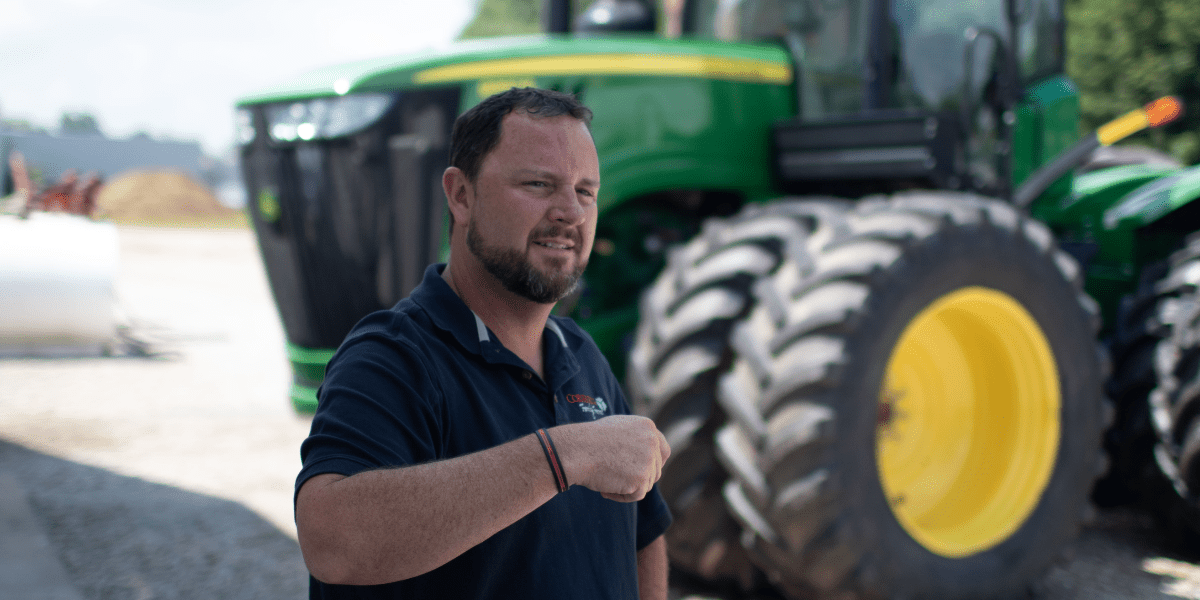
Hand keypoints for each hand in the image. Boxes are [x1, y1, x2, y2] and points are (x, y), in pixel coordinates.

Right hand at [551, 415, 669, 501]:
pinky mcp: (642, 478)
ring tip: (606, 478)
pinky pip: (636, 495)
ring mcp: (648, 459)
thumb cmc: (589, 441)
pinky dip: (621, 496)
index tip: (645, 471)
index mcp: (647, 427)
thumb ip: (635, 438)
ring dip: (628, 487)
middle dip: (638, 478)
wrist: (576, 451)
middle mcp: (652, 441)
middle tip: (615, 477)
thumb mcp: (616, 429)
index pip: (663, 450)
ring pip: (646, 484)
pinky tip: (605, 488)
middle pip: (655, 470)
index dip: (655, 463)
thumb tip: (643, 453)